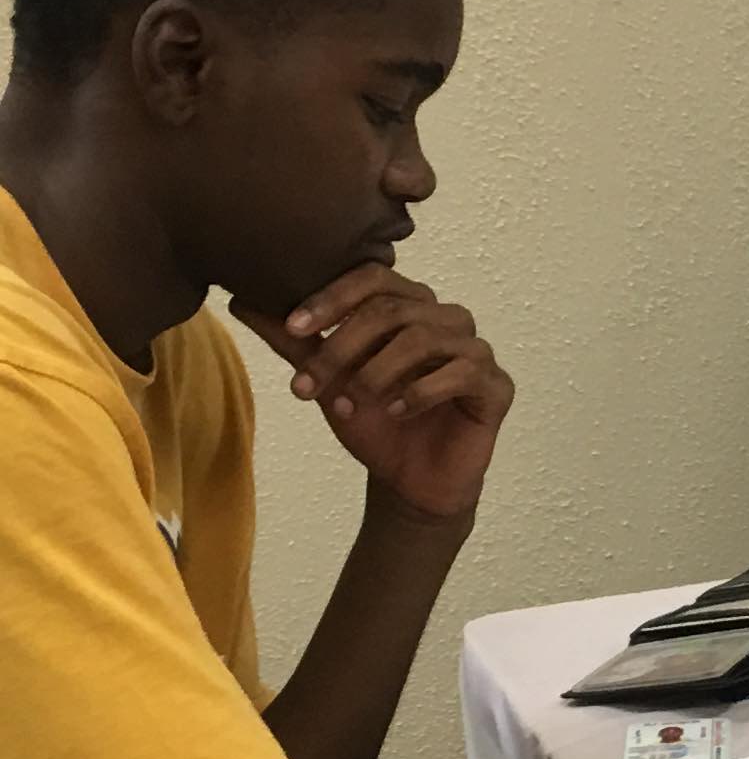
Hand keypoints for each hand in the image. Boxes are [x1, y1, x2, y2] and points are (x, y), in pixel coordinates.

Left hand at [233, 267, 512, 524]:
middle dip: (343, 347)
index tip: (294, 327)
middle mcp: (447, 319)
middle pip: (394, 309)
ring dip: (376, 372)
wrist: (410, 481)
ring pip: (424, 338)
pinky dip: (419, 392)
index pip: (374, 277)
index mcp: (410, 306)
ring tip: (348, 405)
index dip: (333, 298)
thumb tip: (243, 299)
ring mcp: (475, 351)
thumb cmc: (374, 422)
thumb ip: (295, 341)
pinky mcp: (495, 386)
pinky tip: (395, 412)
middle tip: (308, 385)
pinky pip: (460, 374)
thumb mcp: (326, 378)